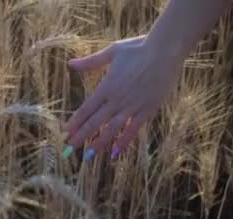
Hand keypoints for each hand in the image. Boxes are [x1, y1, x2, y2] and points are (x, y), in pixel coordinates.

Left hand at [62, 35, 184, 160]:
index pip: (86, 109)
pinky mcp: (148, 109)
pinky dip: (124, 141)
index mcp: (106, 86)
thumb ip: (91, 62)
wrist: (166, 49)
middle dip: (81, 137)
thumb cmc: (138, 48)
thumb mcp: (112, 52)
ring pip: (112, 129)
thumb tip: (71, 63)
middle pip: (95, 122)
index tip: (65, 133)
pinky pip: (134, 128)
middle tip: (69, 151)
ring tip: (88, 156)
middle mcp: (117, 99)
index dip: (75, 122)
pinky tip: (116, 152)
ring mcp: (133, 105)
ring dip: (99, 143)